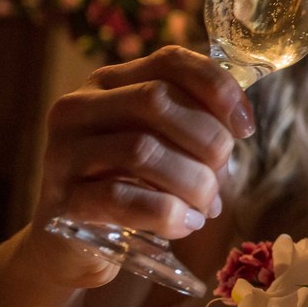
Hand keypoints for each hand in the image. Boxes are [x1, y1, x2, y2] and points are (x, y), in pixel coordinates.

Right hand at [27, 46, 254, 286]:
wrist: (74, 245)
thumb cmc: (134, 187)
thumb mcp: (166, 146)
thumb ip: (197, 125)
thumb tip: (239, 125)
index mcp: (110, 83)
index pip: (171, 61)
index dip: (219, 88)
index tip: (246, 127)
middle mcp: (78, 107)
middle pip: (157, 100)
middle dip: (208, 140)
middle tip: (221, 176)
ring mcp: (63, 153)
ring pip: (142, 149)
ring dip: (192, 182)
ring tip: (207, 206)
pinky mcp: (62, 200)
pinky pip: (121, 198)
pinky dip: (167, 212)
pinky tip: (185, 224)